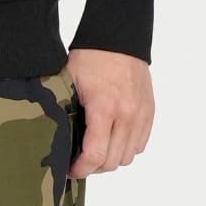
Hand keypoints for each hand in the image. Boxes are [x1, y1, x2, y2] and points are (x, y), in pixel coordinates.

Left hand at [66, 50, 154, 177]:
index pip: (95, 155)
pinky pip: (140, 144)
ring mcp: (141, 113)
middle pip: (112, 161)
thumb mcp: (69, 84)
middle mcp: (127, 114)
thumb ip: (66, 114)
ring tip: (98, 150)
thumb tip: (56, 142)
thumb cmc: (92, 57)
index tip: (71, 170)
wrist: (119, 35)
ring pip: (128, 156)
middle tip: (82, 161)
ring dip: (112, 158)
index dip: (81, 169)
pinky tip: (114, 139)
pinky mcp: (149, 111)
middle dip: (94, 167)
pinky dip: (127, 148)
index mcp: (104, 108)